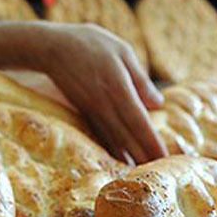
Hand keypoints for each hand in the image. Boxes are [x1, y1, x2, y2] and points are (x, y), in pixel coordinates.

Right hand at [34, 23, 167, 164]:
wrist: (51, 48)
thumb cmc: (91, 43)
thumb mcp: (122, 52)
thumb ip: (140, 80)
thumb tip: (158, 104)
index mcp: (119, 88)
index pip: (140, 122)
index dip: (152, 142)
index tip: (165, 159)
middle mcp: (105, 104)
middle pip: (127, 136)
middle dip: (143, 156)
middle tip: (157, 173)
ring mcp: (91, 110)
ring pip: (113, 139)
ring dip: (127, 157)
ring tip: (140, 172)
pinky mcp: (83, 111)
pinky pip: (99, 133)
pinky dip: (111, 148)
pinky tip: (119, 158)